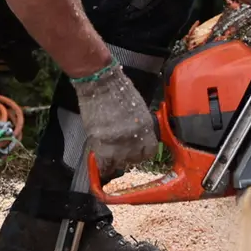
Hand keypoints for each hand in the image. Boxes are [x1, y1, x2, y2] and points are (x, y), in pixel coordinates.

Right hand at [71, 62, 157, 180]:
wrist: (100, 84)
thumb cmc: (119, 90)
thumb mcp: (138, 108)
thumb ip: (139, 126)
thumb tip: (137, 138)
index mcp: (146, 127)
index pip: (150, 151)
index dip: (142, 153)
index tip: (137, 153)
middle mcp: (134, 138)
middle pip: (135, 159)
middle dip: (129, 158)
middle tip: (122, 153)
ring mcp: (117, 143)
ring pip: (120, 163)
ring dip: (116, 161)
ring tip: (111, 155)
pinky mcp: (100, 144)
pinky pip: (105, 164)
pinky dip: (104, 166)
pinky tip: (103, 162)